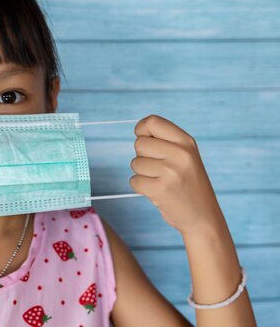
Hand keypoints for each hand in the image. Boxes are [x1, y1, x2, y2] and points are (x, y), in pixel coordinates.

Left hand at [129, 114, 222, 235]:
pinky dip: (141, 188)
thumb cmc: (188, 183)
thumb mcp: (186, 156)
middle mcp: (180, 154)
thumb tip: (138, 130)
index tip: (146, 140)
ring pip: (135, 163)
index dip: (142, 130)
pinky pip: (134, 181)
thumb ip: (165, 141)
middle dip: (142, 156)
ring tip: (161, 181)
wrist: (204, 218)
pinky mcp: (161, 190)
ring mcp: (171, 172)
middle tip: (159, 168)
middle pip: (139, 143)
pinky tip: (157, 192)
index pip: (152, 121)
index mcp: (186, 142)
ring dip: (143, 173)